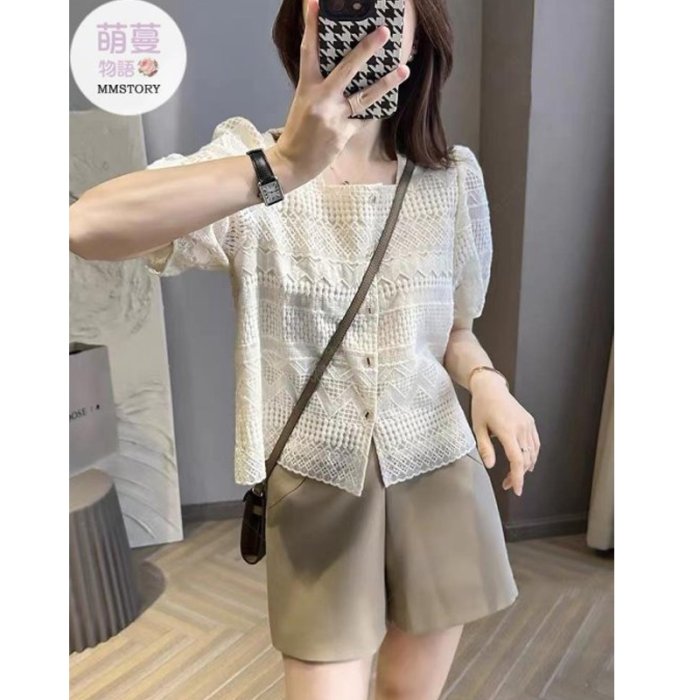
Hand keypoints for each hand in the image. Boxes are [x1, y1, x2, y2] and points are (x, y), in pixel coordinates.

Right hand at [272, 0, 410, 181]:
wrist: (292, 162)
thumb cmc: (298, 132)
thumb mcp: (303, 102)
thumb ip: (321, 86)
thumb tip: (345, 71)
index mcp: (306, 87)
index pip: (309, 51)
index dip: (312, 26)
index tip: (316, 3)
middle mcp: (320, 99)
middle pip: (347, 69)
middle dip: (367, 49)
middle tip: (383, 32)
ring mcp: (334, 117)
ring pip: (365, 96)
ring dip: (386, 82)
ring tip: (403, 69)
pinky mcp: (344, 133)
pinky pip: (364, 119)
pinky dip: (371, 113)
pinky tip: (382, 105)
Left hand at [470, 371, 540, 496]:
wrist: (491, 388)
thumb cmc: (482, 406)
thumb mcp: (478, 428)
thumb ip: (485, 448)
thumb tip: (490, 465)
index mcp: (507, 430)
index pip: (517, 460)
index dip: (518, 477)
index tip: (517, 490)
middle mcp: (521, 428)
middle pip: (526, 459)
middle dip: (518, 475)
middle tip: (507, 484)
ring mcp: (528, 425)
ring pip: (533, 453)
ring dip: (525, 467)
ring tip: (513, 476)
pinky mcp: (530, 422)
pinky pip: (535, 444)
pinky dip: (532, 455)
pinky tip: (526, 462)